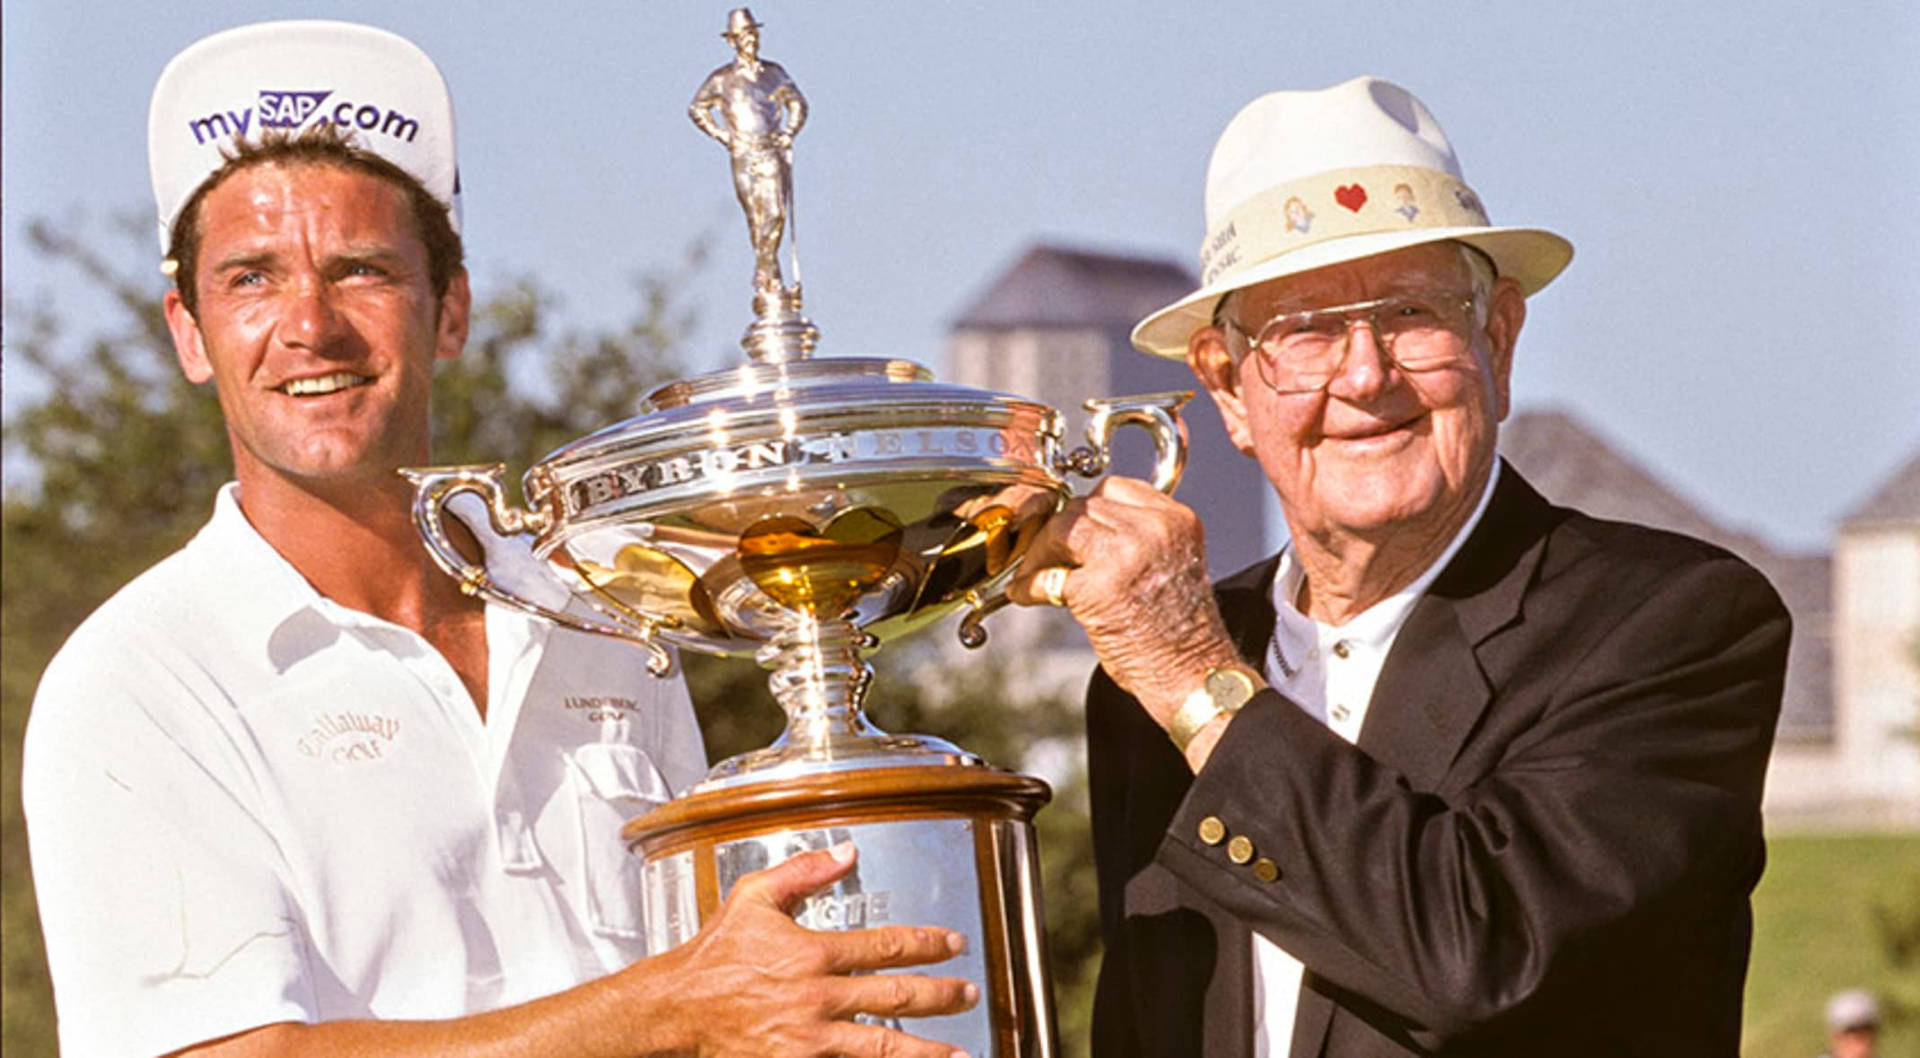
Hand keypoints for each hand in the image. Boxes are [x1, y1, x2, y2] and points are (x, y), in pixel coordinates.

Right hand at [638, 843, 975, 1056]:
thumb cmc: (713, 956)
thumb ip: (804, 871)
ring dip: (926, 1052)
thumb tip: (848, 851)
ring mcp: (809, 1039)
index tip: (953, 944)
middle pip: (897, 997)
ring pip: (883, 1047)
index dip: (927, 944)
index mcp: (812, 952)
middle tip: (969, 994)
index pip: (887, 945)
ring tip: (959, 1055)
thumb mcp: (754, 896)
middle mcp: (817, 997)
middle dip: (941, 996)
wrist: (675, 1009)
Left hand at [1007, 477, 1244, 727]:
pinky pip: (1047, 575)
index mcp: (1176, 520)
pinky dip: (1029, 586)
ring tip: (1034, 575)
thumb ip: (1137, 539)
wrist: (1193, 674)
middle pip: (1084, 505)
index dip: (1086, 510)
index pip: (1115, 488)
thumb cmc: (1181, 632)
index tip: (1072, 530)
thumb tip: (1080, 533)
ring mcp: (1125, 554)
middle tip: (1045, 556)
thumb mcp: (1171, 565)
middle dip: (1059, 531)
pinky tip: (1026, 596)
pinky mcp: (1097, 586)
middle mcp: (1154, 529)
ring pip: (1062, 529)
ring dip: (1041, 553)